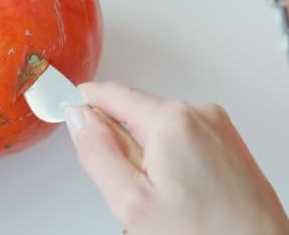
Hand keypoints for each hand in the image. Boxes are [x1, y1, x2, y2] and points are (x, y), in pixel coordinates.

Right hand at [66, 81, 287, 234]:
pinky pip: (181, 140)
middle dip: (121, 144)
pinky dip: (169, 160)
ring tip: (164, 198)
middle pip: (134, 114)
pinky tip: (181, 194)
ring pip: (157, 130)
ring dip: (146, 156)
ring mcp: (217, 128)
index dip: (82, 102)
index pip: (110, 93)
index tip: (66, 110)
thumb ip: (97, 151)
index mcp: (172, 120)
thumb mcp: (131, 200)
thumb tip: (78, 118)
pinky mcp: (227, 143)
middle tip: (132, 187)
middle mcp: (198, 114)